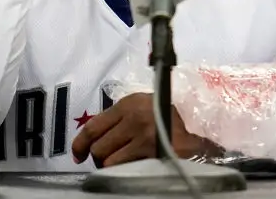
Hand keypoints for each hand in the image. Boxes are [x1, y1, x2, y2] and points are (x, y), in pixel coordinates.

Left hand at [71, 93, 217, 167]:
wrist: (196, 134)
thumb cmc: (166, 121)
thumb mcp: (143, 108)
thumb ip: (120, 117)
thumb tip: (92, 136)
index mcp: (129, 104)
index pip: (93, 125)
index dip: (80, 143)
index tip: (78, 154)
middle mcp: (134, 118)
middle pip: (98, 146)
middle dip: (99, 157)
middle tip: (109, 159)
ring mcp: (144, 137)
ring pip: (108, 161)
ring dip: (112, 167)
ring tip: (123, 163)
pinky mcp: (152, 154)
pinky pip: (124, 170)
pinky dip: (124, 172)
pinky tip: (133, 168)